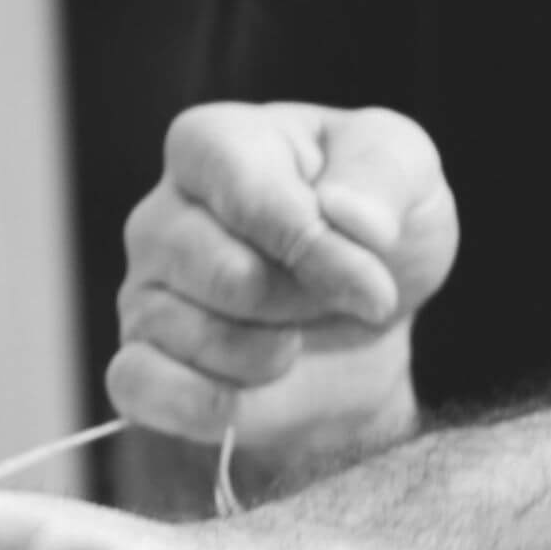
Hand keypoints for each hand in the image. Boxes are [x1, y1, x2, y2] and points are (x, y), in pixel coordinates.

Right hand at [107, 102, 457, 465]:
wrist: (367, 330)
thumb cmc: (379, 237)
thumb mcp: (411, 177)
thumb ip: (384, 172)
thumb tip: (346, 211)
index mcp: (216, 145)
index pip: (244, 189)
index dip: (311, 246)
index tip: (375, 291)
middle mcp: (161, 215)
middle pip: (225, 275)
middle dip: (299, 306)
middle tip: (328, 304)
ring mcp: (142, 294)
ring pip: (188, 337)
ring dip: (266, 360)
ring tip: (293, 343)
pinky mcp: (139, 367)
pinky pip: (140, 387)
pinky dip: (202, 404)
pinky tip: (247, 397)